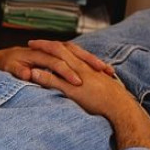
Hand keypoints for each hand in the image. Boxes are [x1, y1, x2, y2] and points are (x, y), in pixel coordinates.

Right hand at [0, 40, 114, 84]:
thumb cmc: (25, 68)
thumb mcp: (47, 74)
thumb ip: (61, 75)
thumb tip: (84, 81)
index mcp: (54, 54)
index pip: (77, 54)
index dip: (92, 61)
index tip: (109, 71)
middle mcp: (44, 52)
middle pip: (68, 53)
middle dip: (85, 62)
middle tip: (100, 72)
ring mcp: (29, 56)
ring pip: (49, 60)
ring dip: (61, 70)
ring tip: (76, 81)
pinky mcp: (14, 64)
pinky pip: (21, 68)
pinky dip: (26, 72)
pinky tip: (34, 78)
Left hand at [27, 41, 149, 149]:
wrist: (121, 107)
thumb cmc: (113, 98)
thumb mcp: (101, 84)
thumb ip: (90, 79)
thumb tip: (82, 79)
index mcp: (87, 65)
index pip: (69, 49)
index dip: (56, 44)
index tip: (44, 43)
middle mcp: (82, 67)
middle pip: (60, 50)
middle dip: (45, 44)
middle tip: (31, 43)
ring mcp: (77, 78)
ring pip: (56, 61)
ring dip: (41, 55)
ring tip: (27, 53)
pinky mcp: (74, 90)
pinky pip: (56, 80)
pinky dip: (43, 76)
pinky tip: (32, 75)